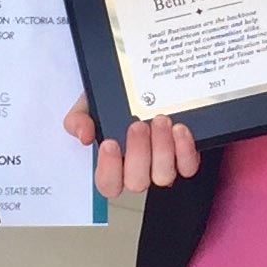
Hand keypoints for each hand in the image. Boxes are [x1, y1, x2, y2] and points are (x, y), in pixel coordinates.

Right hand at [62, 92, 199, 199]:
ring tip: (160, 120)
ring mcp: (162, 166)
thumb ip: (78, 119)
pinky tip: (179, 129)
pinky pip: (187, 166)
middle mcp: (138, 170)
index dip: (109, 169)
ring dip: (162, 149)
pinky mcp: (184, 158)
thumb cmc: (113, 101)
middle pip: (137, 182)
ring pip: (164, 176)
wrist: (140, 82)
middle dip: (138, 153)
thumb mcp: (88, 104)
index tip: (110, 142)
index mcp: (112, 163)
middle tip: (138, 125)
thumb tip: (84, 135)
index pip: (108, 184)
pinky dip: (184, 150)